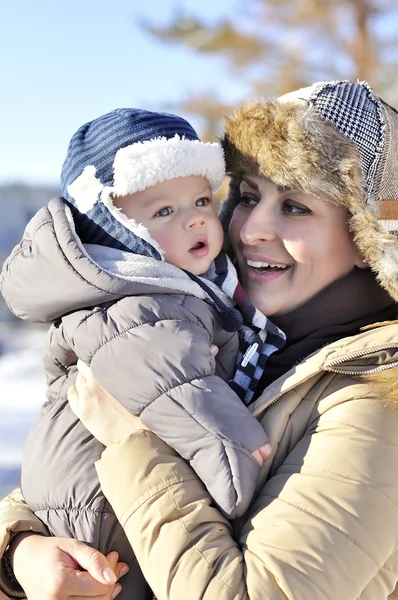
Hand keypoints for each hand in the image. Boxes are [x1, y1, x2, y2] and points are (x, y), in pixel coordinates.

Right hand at [10, 533, 127, 598]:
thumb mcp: (73, 546)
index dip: (111, 570)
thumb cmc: (50, 550)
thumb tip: (112, 577)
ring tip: (108, 574)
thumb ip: (93, 560)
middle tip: (113, 562)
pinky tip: (100, 587)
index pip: (99, 585)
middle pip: (99, 599)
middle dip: (110, 581)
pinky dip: (95, 599)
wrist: (25, 560)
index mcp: (60, 583)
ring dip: (106, 591)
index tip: (114, 555)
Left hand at [68, 360, 147, 445]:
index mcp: (108, 374)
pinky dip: (74, 392)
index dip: (93, 359)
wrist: (133, 433)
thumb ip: (121, 373)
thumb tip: (114, 365)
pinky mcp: (82, 411)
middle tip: (94, 374)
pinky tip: (78, 393)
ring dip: (83, 382)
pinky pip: (71, 395)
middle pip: (83, 368)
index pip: (91, 358)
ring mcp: (87, 397)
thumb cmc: (138, 410)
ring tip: (90, 387)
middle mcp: (95, 383)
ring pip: (78, 381)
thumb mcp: (132, 385)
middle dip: (87, 370)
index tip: (96, 361)